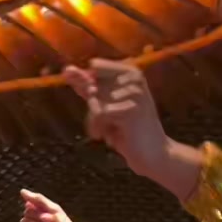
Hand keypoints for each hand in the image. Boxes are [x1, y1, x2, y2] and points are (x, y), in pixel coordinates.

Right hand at [19, 191, 77, 221]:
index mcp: (43, 215)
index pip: (31, 204)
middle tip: (48, 221)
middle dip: (37, 215)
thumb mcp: (55, 210)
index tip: (36, 203)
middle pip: (26, 212)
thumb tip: (21, 191)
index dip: (35, 203)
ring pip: (23, 221)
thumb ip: (39, 200)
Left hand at [65, 60, 168, 179]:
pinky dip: (98, 128)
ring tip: (109, 132)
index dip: (90, 86)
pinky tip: (108, 138)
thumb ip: (88, 86)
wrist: (153, 154)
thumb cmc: (129, 130)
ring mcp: (135, 92)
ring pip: (94, 100)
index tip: (98, 104)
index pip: (95, 66)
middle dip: (93, 108)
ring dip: (96, 121)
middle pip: (93, 85)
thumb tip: (67, 70)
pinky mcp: (131, 109)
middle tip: (107, 125)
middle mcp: (135, 77)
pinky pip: (99, 113)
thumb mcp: (107, 104)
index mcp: (131, 71)